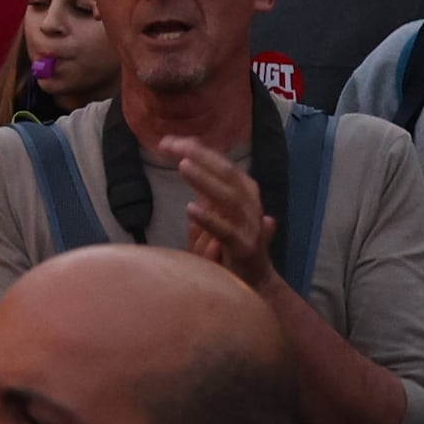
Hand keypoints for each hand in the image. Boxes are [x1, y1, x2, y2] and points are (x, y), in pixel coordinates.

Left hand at [158, 139, 276, 291]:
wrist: (255, 282)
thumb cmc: (231, 243)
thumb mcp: (216, 210)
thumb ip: (206, 186)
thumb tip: (187, 156)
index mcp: (245, 192)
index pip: (221, 164)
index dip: (198, 150)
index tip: (168, 141)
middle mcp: (250, 205)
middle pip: (227, 173)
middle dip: (200, 156)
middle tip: (173, 145)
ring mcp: (249, 227)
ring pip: (229, 198)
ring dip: (205, 180)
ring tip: (182, 166)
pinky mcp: (245, 249)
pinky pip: (227, 231)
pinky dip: (209, 219)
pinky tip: (190, 208)